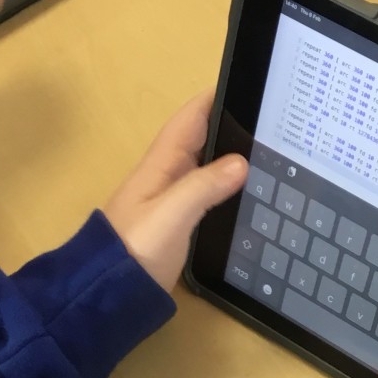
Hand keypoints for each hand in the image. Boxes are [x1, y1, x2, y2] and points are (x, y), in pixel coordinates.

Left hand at [103, 91, 247, 290]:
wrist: (108, 293)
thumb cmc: (137, 249)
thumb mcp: (172, 214)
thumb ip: (204, 186)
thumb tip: (241, 162)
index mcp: (160, 165)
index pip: (191, 119)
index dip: (214, 99)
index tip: (246, 85)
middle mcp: (165, 176)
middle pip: (200, 140)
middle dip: (229, 126)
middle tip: (268, 122)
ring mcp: (169, 200)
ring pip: (204, 166)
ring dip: (230, 156)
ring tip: (267, 152)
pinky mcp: (176, 224)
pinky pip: (205, 193)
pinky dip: (225, 186)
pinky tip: (245, 192)